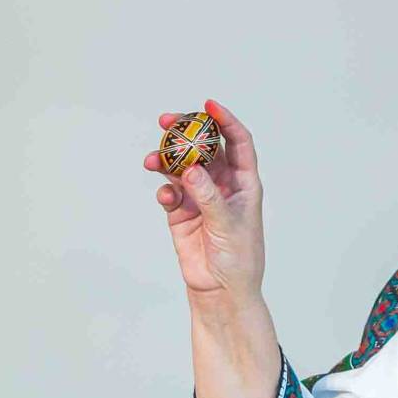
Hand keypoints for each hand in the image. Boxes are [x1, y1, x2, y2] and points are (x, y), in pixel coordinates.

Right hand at [145, 99, 265, 301]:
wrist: (221, 292)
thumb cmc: (239, 259)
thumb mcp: (228, 225)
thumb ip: (208, 196)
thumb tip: (191, 169)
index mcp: (244, 183)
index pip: (237, 142)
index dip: (225, 121)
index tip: (208, 106)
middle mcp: (222, 186)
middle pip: (204, 149)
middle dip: (186, 133)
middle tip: (166, 121)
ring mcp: (200, 198)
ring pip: (181, 168)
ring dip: (167, 160)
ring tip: (152, 159)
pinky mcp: (182, 214)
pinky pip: (170, 193)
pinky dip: (165, 190)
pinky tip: (165, 196)